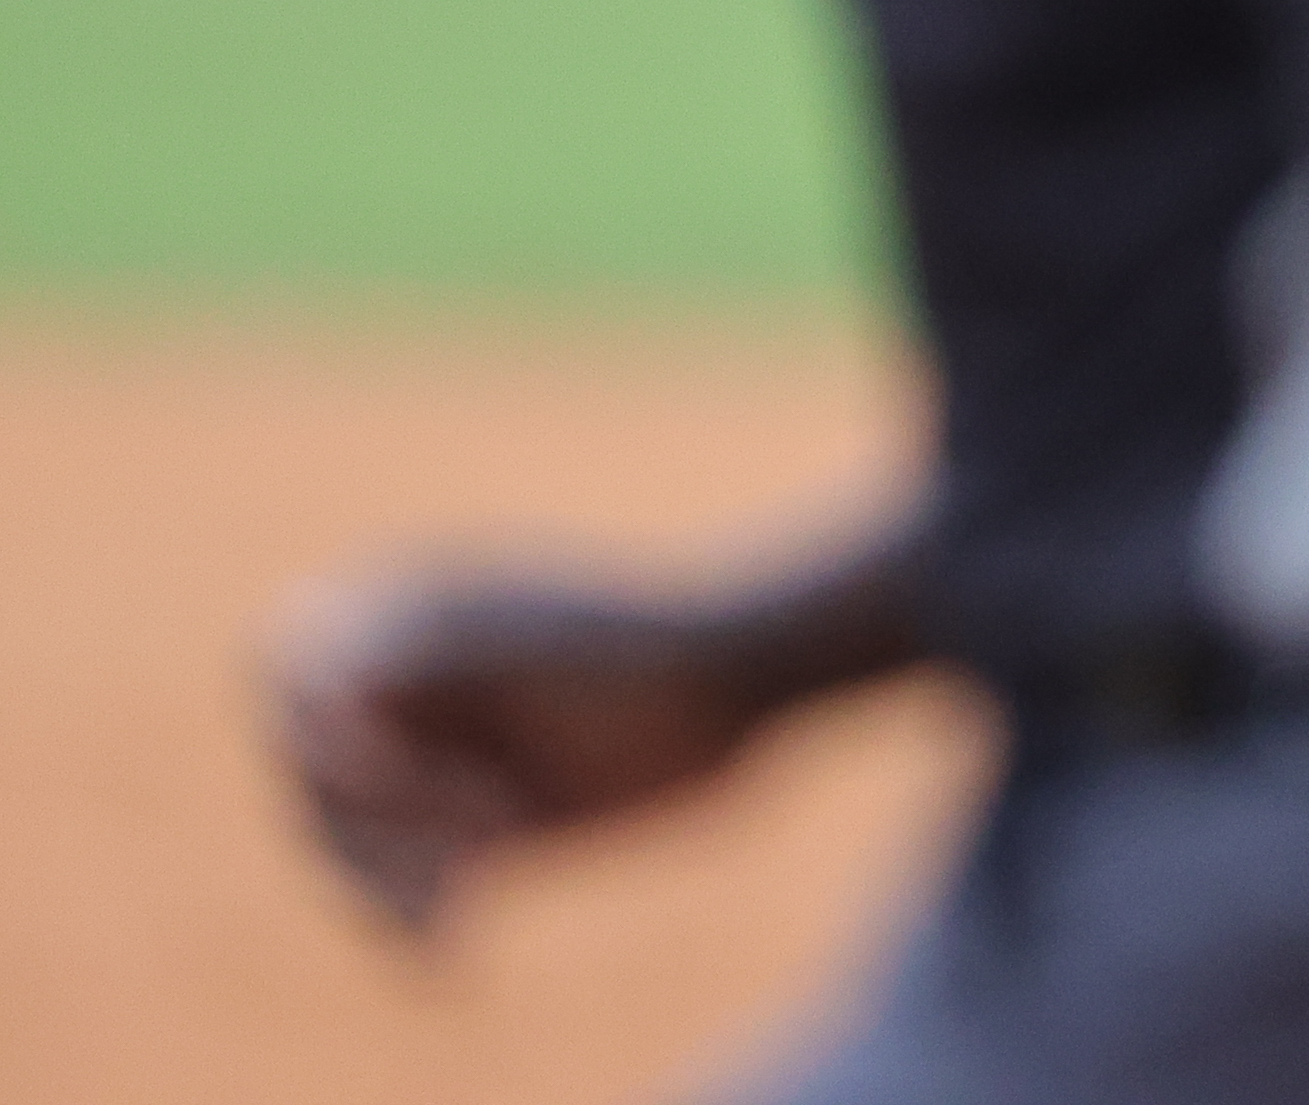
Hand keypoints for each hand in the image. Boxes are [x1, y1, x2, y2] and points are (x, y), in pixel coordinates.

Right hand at [269, 567, 782, 935]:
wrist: (752, 675)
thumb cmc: (641, 636)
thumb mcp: (515, 631)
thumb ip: (403, 646)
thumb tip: (302, 670)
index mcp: (405, 611)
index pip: (285, 665)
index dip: (306, 721)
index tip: (374, 762)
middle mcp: (407, 687)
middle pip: (311, 774)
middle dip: (372, 816)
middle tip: (488, 825)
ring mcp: (440, 760)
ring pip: (352, 843)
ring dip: (383, 882)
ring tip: (449, 910)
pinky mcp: (480, 833)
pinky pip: (415, 890)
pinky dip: (418, 928)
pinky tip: (452, 968)